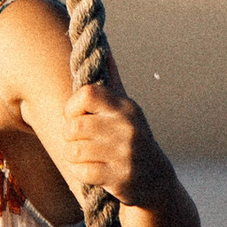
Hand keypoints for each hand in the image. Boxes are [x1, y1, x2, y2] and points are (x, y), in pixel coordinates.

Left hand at [63, 72, 168, 207]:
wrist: (156, 180)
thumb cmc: (131, 138)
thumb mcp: (126, 109)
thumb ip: (112, 80)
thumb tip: (104, 45)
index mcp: (126, 107)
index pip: (87, 94)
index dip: (72, 106)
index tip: (76, 116)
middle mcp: (128, 127)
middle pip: (74, 126)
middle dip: (70, 136)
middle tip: (80, 141)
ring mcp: (125, 153)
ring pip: (74, 151)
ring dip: (73, 156)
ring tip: (86, 156)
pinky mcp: (120, 177)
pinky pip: (81, 172)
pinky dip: (81, 173)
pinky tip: (92, 171)